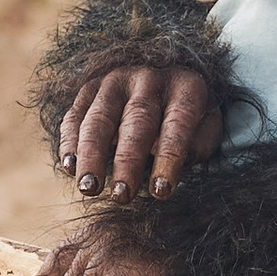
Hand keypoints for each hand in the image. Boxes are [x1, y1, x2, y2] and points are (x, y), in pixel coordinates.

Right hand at [60, 65, 221, 198]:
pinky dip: (70, 141)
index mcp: (185, 87)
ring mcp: (115, 81)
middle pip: (136, 121)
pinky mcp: (90, 89)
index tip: (160, 192)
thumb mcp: (206, 129)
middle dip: (127, 162)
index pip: (178, 123)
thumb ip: (198, 144)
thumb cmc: (189, 121)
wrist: (165, 87)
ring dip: (91, 155)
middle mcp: (149, 78)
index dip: (169, 159)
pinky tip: (70, 167)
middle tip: (121, 196)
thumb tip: (177, 159)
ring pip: (99, 118)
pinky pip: (75, 115)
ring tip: (89, 188)